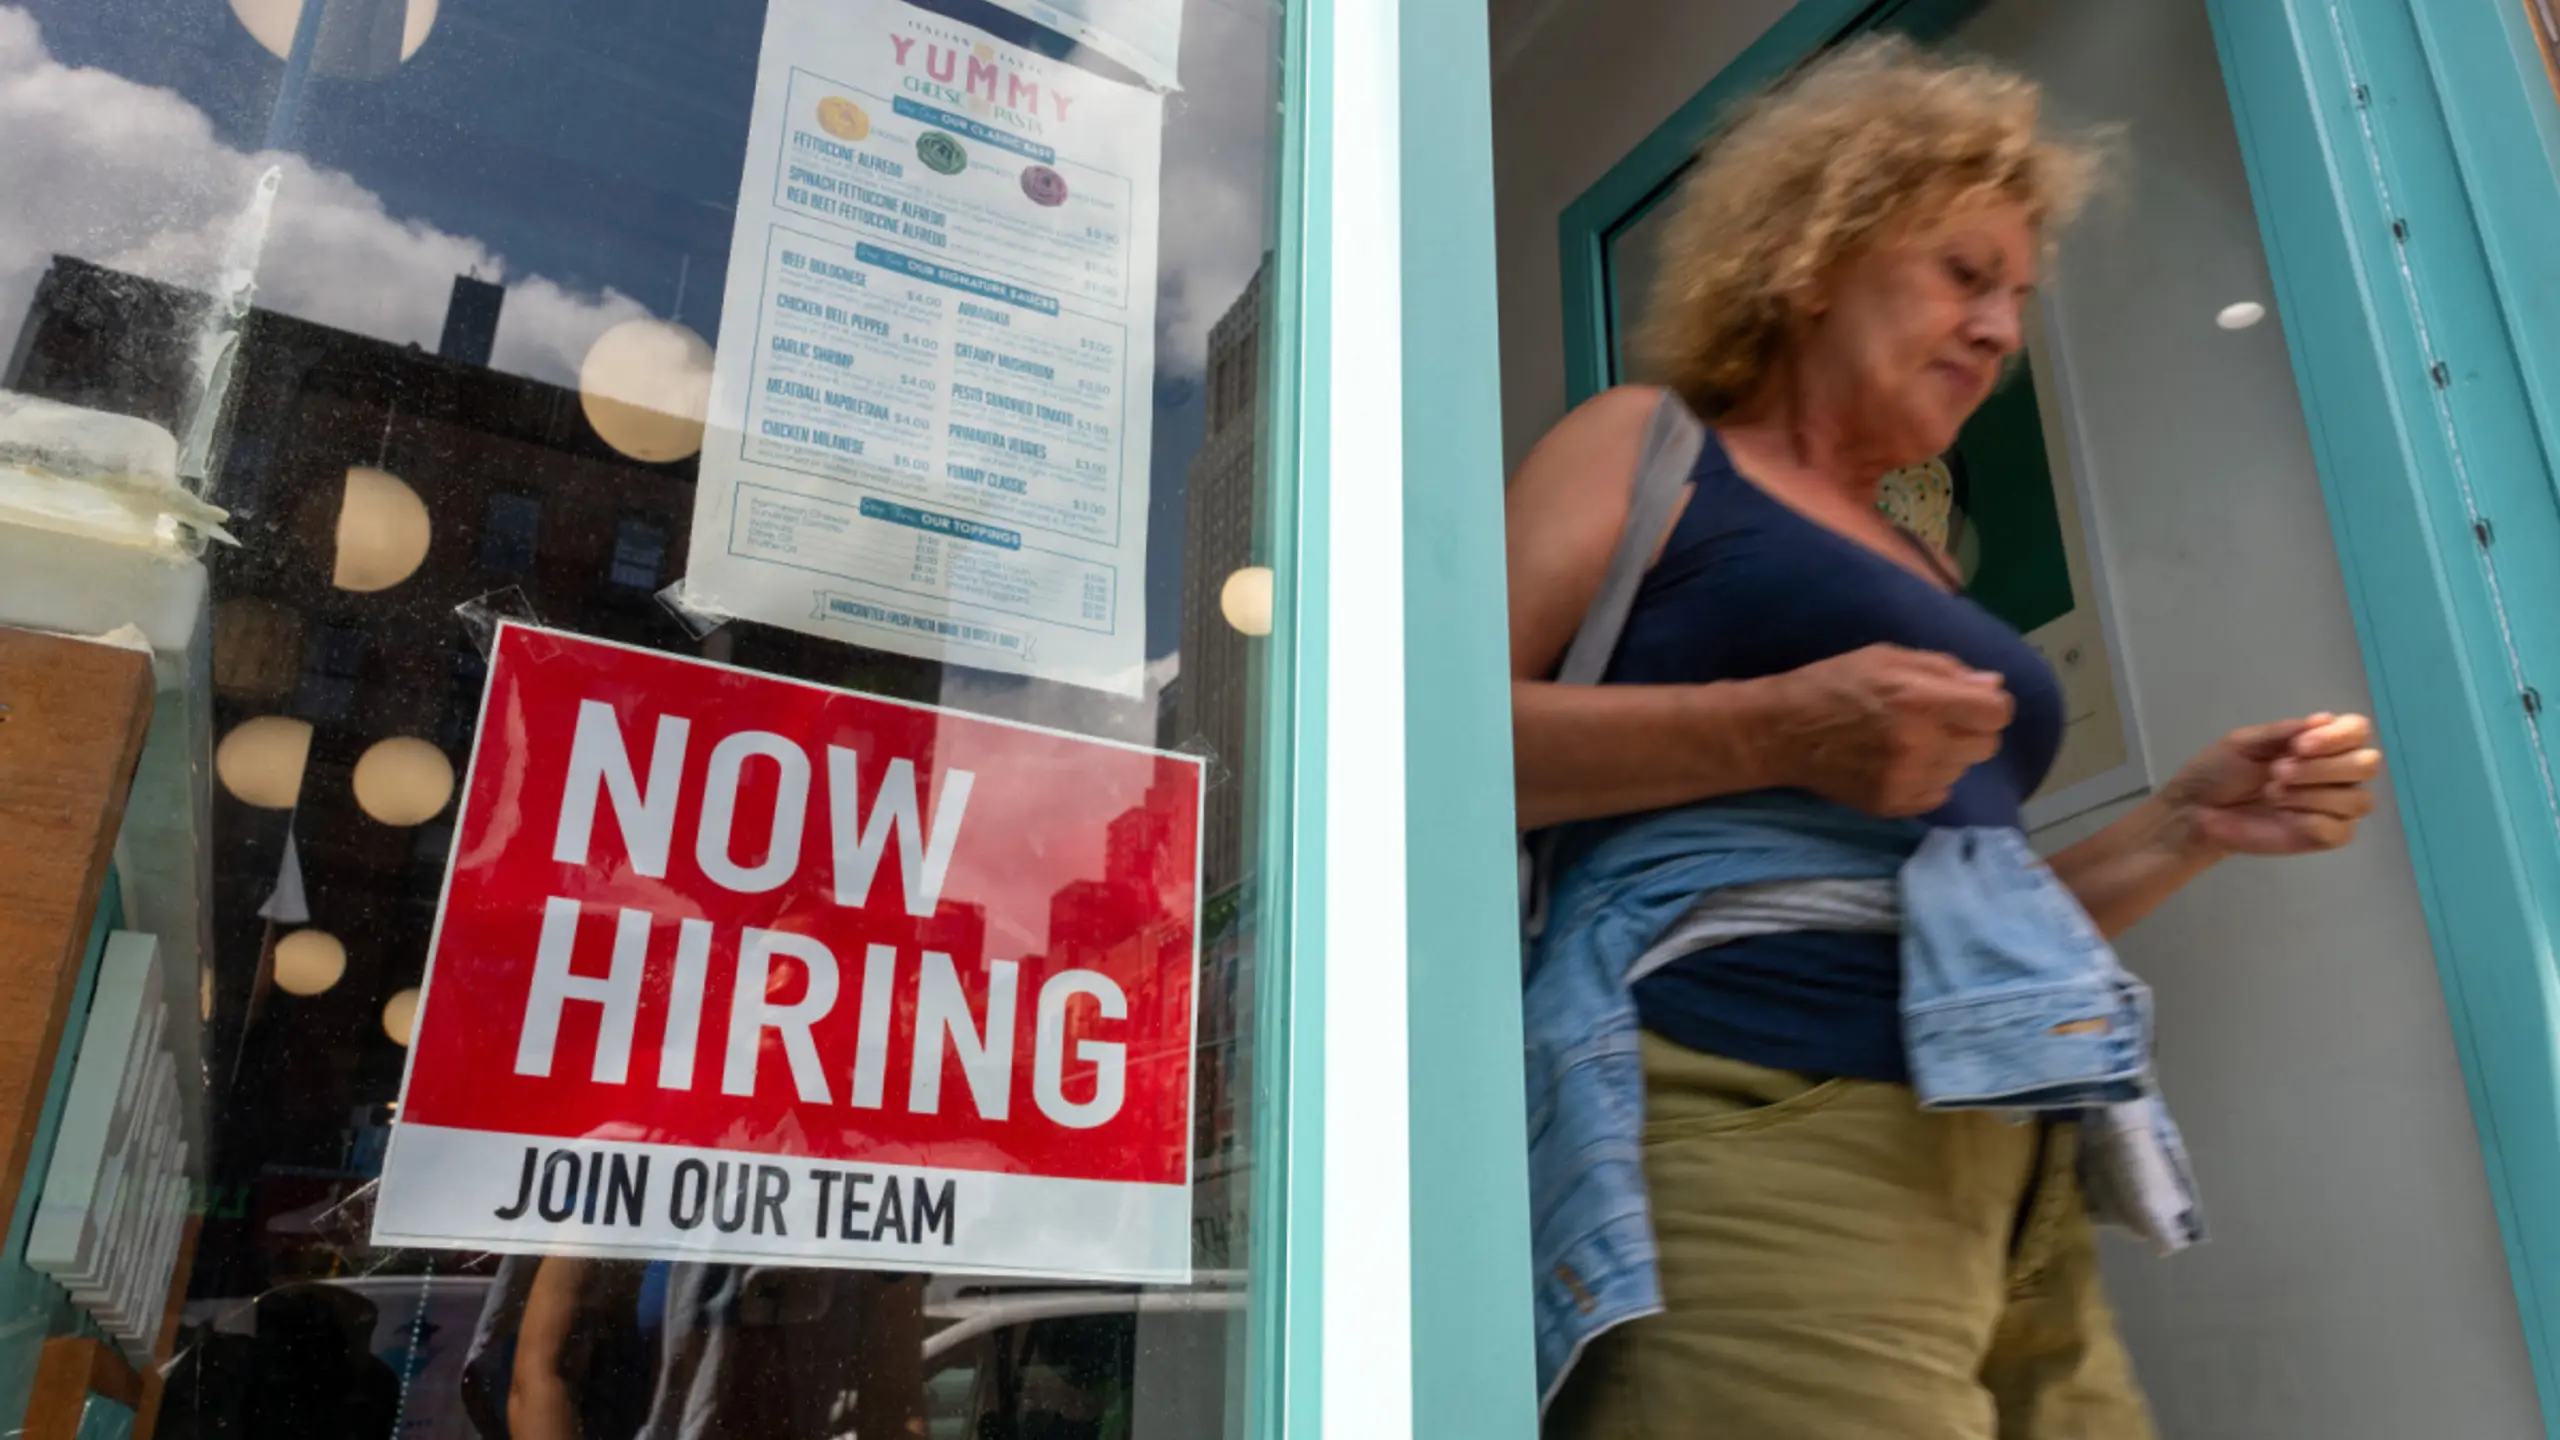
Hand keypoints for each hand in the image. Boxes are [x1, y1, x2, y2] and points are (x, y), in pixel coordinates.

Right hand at [1757, 644, 2014, 816]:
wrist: (1780, 732)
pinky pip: (1938, 796)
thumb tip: (1993, 686)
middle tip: (1936, 720)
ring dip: (1947, 755)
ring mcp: (1906, 779)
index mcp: (1920, 699)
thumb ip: (1945, 669)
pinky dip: (1928, 780)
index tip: (1969, 702)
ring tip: (1911, 742)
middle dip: (1970, 729)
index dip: (1988, 705)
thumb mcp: (1886, 657)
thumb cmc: (1834, 683)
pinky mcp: (1892, 805)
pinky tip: (1899, 764)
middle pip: (1987, 745)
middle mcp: (1919, 743)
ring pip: (1962, 771)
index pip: (1997, 712)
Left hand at [2163, 713, 2382, 856]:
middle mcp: (2336, 773)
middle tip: (2278, 771)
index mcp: (2320, 743)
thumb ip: (2283, 732)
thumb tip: (2325, 719)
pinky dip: (2313, 821)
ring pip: (2358, 800)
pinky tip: (2283, 816)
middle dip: (2324, 767)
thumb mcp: (2244, 743)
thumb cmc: (2218, 771)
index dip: (2337, 736)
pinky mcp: (2324, 837)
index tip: (2298, 745)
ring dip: (2313, 794)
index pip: (2358, 731)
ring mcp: (2333, 807)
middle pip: (2367, 765)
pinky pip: (2342, 831)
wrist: (2193, 810)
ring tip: (2271, 792)